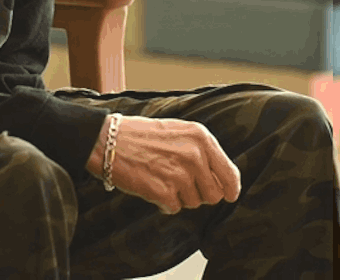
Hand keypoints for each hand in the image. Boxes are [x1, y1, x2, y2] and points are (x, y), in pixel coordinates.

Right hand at [90, 115, 242, 215]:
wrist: (109, 141)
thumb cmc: (143, 136)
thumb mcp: (180, 132)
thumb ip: (202, 151)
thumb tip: (221, 178)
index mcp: (202, 138)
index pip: (229, 173)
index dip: (230, 188)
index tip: (229, 195)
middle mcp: (195, 156)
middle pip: (213, 194)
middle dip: (199, 194)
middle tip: (181, 184)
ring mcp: (180, 174)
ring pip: (194, 203)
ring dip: (180, 197)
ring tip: (162, 180)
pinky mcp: (163, 191)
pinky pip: (174, 208)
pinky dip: (164, 204)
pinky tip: (153, 188)